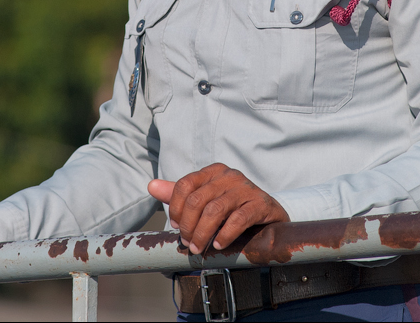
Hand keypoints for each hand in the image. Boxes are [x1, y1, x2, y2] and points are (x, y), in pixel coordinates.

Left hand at [148, 163, 288, 254]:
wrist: (268, 214)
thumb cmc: (232, 207)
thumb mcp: (205, 199)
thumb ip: (179, 194)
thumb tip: (151, 185)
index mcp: (213, 171)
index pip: (185, 185)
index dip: (175, 208)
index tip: (174, 226)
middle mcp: (229, 175)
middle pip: (197, 200)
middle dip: (188, 226)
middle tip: (187, 243)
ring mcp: (246, 188)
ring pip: (215, 210)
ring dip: (203, 233)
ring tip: (199, 248)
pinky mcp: (260, 203)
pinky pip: (238, 219)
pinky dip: (225, 234)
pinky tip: (218, 244)